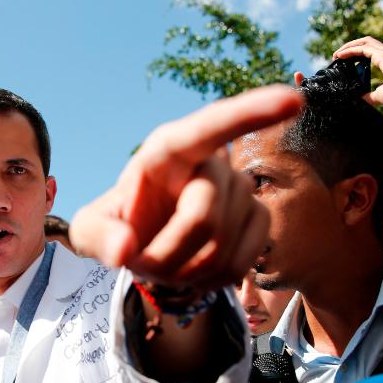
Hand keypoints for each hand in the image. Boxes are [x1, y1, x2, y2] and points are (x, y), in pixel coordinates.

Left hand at [70, 86, 302, 290]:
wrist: (143, 245)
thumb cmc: (116, 226)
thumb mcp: (88, 230)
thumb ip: (98, 236)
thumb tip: (124, 249)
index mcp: (169, 150)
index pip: (212, 127)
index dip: (251, 113)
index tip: (293, 100)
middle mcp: (212, 164)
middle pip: (203, 218)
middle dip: (166, 256)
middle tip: (139, 263)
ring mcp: (242, 191)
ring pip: (222, 248)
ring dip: (184, 273)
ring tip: (164, 261)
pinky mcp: (259, 220)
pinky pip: (240, 265)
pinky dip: (209, 281)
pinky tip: (192, 270)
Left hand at [333, 36, 382, 112]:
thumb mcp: (381, 95)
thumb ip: (369, 95)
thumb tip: (359, 97)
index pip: (372, 51)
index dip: (358, 53)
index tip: (345, 61)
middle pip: (368, 42)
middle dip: (351, 46)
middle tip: (337, 56)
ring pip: (365, 42)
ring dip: (349, 46)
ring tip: (337, 55)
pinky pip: (363, 49)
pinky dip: (350, 50)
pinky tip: (340, 56)